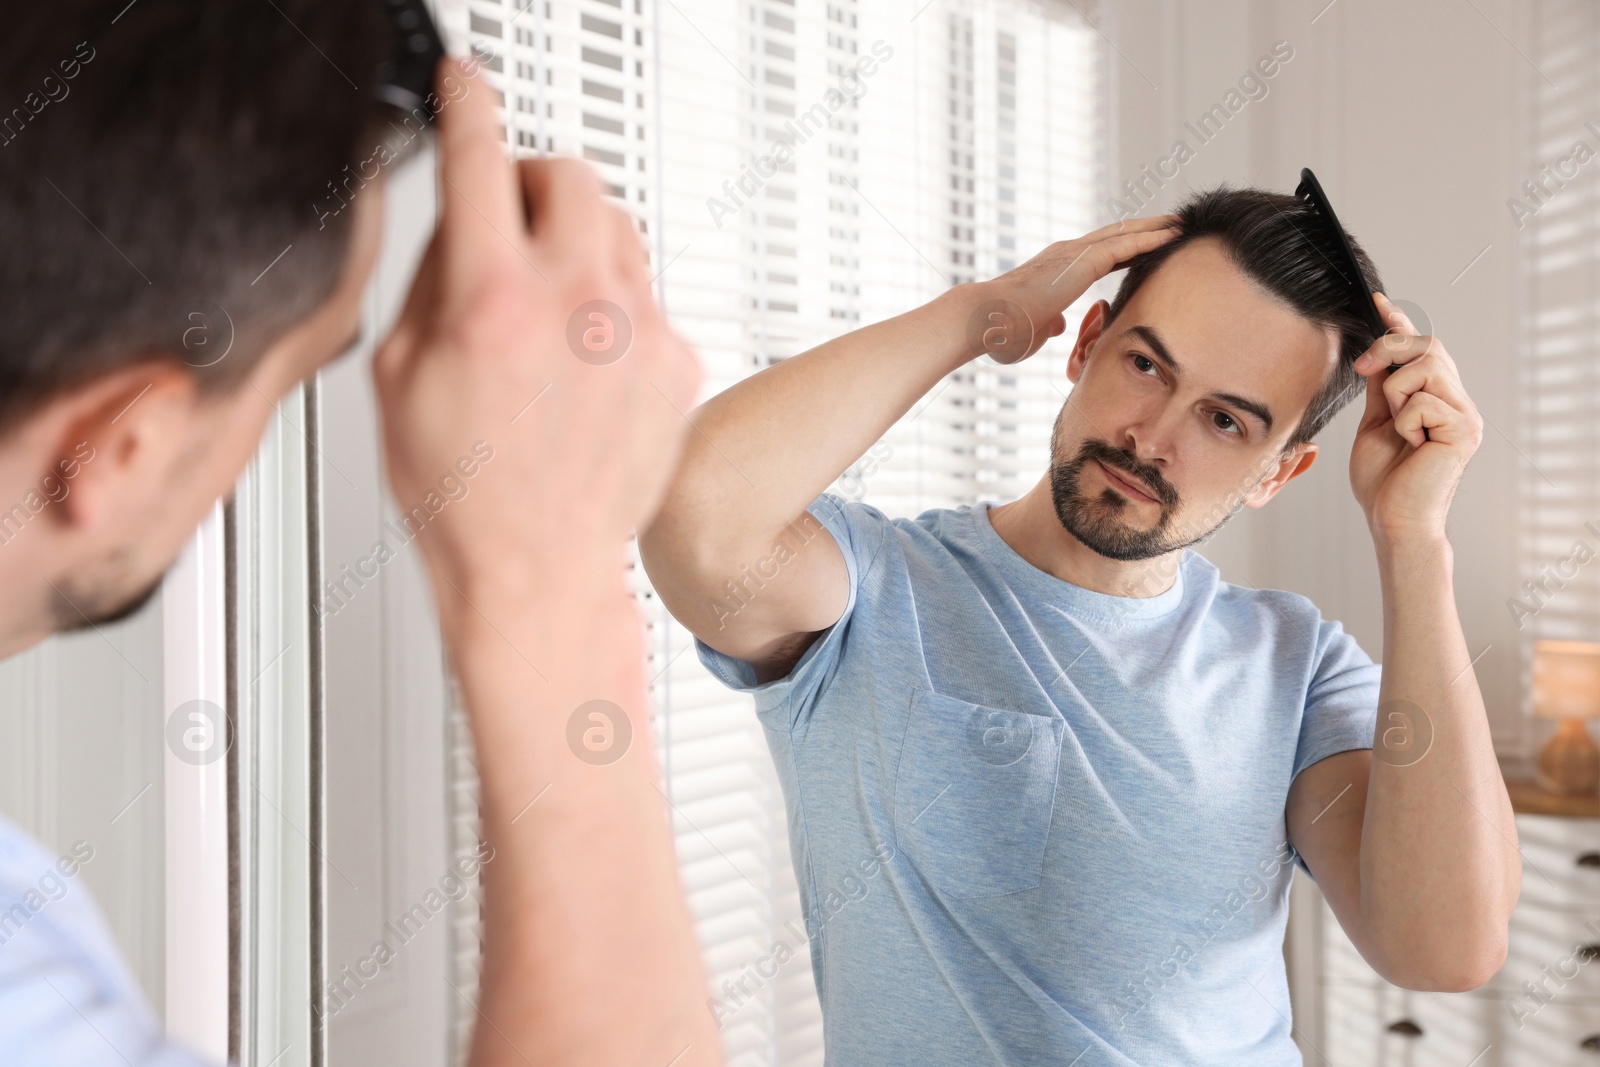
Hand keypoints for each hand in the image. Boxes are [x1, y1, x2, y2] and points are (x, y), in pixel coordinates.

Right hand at [372, 57, 702, 612]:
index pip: (479, 157)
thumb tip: (454, 218)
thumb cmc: (465, 496)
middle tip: (507, 214)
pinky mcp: (677, 363)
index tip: (464, 86)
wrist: (539, 571)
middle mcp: (576, 305)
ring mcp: (637, 333)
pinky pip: (645, 293)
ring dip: (575, 236)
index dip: (466, 105)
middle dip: (530, 180)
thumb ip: (429, 278)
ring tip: (544, 300)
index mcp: (492, 301)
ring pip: (616, 225)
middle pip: (568, 173)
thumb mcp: (395, 376)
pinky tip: (581, 358)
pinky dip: (611, 303)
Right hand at [968, 215, 1180, 363]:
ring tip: (1181, 223)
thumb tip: (1057, 324)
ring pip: (1124, 234)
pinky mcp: (1081, 262)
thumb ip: (1049, 321)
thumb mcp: (1035, 327)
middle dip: (1145, 230)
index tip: (1148, 245)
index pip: (1100, 253)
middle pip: (1116, 235)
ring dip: (1155, 229)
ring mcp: (1074, 254)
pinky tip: (1172, 235)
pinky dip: (1150, 240)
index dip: (1127, 248)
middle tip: (1173, 224)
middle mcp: (1067, 253)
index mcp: (1057, 268)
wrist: (986, 318)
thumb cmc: (1003, 328)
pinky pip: (1124, 247)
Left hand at [1348, 292, 1481, 545]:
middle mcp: (1457, 402)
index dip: (1399, 322)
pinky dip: (1403, 421)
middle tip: (1363, 368)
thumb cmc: (1383, 481)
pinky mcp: (1464, 428)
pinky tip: (1412, 446)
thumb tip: (1377, 354)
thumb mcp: (1375, 423)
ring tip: (1397, 427)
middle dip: (1389, 348)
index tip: (1377, 300)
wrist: (1392, 519)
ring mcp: (1464, 414)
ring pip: (1423, 367)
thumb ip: (1382, 389)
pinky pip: (1422, 400)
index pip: (1422, 350)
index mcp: (1436, 400)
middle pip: (1427, 345)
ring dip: (1395, 394)